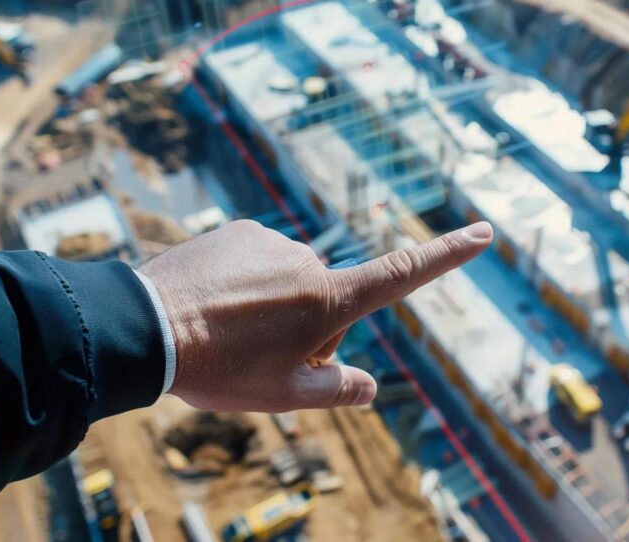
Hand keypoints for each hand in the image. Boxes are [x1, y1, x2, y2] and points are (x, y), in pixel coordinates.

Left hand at [139, 219, 492, 411]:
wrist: (145, 328)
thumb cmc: (220, 369)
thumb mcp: (285, 396)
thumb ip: (337, 390)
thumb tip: (369, 388)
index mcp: (329, 301)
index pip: (402, 275)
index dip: (447, 255)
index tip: (483, 231)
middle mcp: (308, 261)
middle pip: (329, 300)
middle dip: (308, 328)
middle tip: (260, 357)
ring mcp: (271, 242)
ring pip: (290, 281)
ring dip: (273, 306)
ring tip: (229, 334)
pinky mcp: (237, 233)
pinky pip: (257, 262)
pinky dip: (245, 285)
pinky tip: (212, 308)